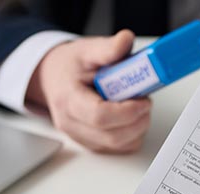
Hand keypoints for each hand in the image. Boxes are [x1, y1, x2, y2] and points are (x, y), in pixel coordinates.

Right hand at [26, 30, 151, 152]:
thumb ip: (108, 48)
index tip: (143, 100)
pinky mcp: (92, 144)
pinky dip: (133, 135)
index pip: (100, 116)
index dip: (128, 111)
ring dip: (138, 127)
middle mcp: (72, 124)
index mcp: (69, 100)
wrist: (54, 78)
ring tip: (138, 106)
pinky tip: (131, 117)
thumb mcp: (87, 50)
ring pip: (119, 145)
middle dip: (138, 120)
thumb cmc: (69, 67)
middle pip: (113, 136)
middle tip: (145, 101)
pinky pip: (119, 148)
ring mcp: (82, 138)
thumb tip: (125, 40)